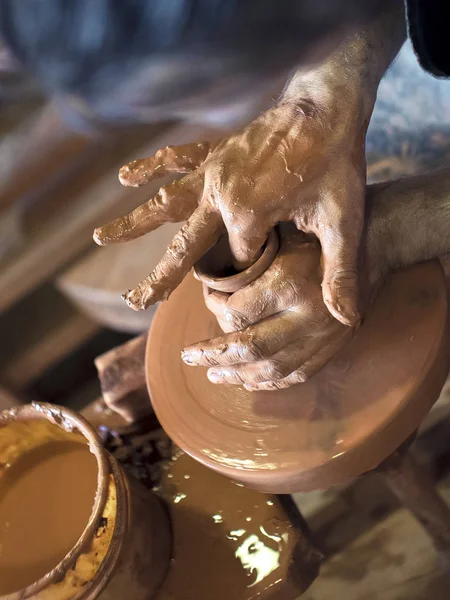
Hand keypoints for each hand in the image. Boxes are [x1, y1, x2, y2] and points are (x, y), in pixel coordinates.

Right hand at [94, 102, 365, 324]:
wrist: (327, 104)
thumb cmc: (336, 162)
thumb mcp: (342, 221)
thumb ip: (340, 272)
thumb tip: (348, 320)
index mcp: (247, 215)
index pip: (239, 262)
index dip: (254, 268)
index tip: (276, 259)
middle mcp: (219, 194)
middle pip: (184, 246)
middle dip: (161, 278)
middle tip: (133, 302)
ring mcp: (213, 172)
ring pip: (167, 204)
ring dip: (134, 223)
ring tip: (101, 236)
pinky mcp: (215, 153)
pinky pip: (177, 159)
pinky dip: (153, 167)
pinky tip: (126, 176)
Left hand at [181, 224, 379, 390]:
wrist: (374, 245)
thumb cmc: (318, 236)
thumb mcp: (280, 239)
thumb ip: (247, 267)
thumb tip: (209, 291)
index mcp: (289, 284)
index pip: (236, 313)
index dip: (213, 310)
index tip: (206, 300)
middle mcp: (305, 316)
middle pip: (249, 347)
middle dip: (213, 355)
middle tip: (189, 356)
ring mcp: (322, 337)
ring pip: (270, 369)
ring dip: (237, 375)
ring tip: (213, 374)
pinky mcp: (333, 348)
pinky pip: (296, 375)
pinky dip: (270, 383)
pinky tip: (249, 381)